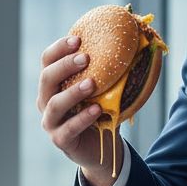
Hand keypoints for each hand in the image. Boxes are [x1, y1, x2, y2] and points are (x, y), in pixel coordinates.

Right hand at [37, 34, 120, 185]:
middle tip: (85, 58)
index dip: (59, 48)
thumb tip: (140, 43)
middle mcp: (46, 101)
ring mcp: (51, 122)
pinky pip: (68, 128)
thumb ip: (110, 69)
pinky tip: (97, 109)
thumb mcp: (104, 88)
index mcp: (53, 84)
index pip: (47, 60)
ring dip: (73, 92)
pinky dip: (82, 118)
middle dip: (65, 66)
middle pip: (46, 79)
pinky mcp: (60, 140)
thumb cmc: (101, 111)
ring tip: (92, 83)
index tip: (78, 39)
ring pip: (54, 104)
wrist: (102, 146)